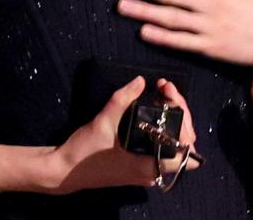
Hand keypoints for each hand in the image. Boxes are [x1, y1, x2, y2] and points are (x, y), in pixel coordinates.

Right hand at [47, 75, 199, 194]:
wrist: (64, 171)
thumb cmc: (85, 152)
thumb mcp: (104, 122)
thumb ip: (123, 99)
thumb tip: (140, 81)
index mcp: (149, 166)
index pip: (188, 153)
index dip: (186, 123)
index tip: (171, 99)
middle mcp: (152, 172)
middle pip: (184, 144)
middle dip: (179, 113)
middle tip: (165, 89)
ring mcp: (145, 170)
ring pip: (173, 144)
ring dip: (171, 118)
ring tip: (160, 94)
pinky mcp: (137, 165)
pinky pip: (160, 145)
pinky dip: (160, 126)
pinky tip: (150, 108)